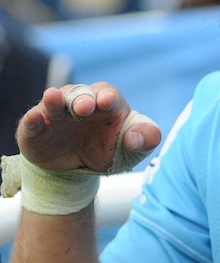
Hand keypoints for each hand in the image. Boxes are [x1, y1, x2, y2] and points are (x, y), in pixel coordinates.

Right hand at [15, 82, 160, 172]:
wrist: (80, 168)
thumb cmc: (110, 149)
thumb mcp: (134, 147)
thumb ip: (146, 138)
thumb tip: (136, 138)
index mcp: (107, 103)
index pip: (107, 94)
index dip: (107, 97)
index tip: (107, 102)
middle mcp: (80, 103)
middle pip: (80, 95)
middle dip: (82, 99)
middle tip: (84, 108)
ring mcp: (57, 115)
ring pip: (54, 103)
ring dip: (54, 101)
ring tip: (52, 97)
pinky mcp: (36, 130)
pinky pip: (32, 122)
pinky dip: (32, 120)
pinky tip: (33, 118)